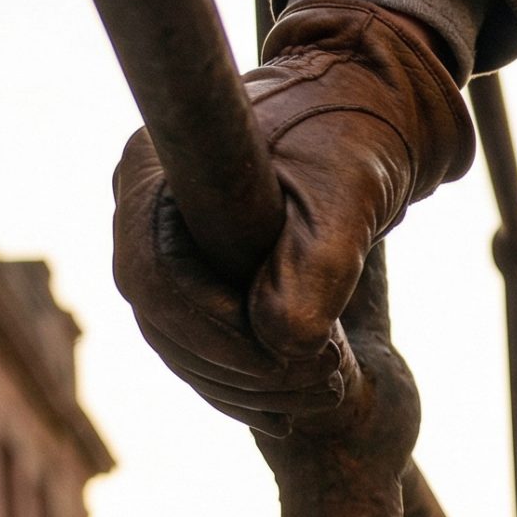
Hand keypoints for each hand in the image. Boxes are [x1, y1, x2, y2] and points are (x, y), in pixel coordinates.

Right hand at [112, 0, 473, 435]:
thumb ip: (319, 264)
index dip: (211, 333)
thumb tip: (281, 343)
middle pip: (162, 321)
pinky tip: (304, 405)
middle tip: (328, 385)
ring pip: (182, 345)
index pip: (151, 278)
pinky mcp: (203, 272)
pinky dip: (251, 384)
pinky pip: (205, 347)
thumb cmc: (355, 138)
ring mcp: (169, 244)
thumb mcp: (348, 196)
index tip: (289, 357)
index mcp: (156, 174)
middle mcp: (146, 211)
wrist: (370, 112)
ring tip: (330, 393)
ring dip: (251, 387)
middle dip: (242, 370)